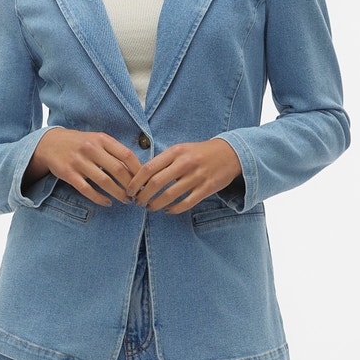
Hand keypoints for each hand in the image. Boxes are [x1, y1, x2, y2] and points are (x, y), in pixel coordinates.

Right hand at [24, 128, 141, 205]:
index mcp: (102, 139)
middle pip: (118, 170)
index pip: (127, 155)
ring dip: (118, 194)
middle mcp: (91, 149)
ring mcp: (79, 162)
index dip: (138, 170)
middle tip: (137, 194)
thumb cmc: (80, 143)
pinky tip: (108, 202)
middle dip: (130, 185)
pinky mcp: (69, 174)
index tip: (144, 180)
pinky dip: (100, 198)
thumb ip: (114, 150)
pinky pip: (87, 190)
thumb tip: (137, 168)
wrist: (50, 143)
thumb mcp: (97, 139)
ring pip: (104, 182)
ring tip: (126, 200)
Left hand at [128, 138, 243, 213]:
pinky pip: (186, 203)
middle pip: (156, 183)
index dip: (136, 182)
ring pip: (169, 196)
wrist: (230, 153)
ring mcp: (197, 177)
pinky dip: (173, 210)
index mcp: (176, 152)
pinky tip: (167, 210)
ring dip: (156, 205)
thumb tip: (142, 177)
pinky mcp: (207, 188)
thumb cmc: (200, 153)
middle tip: (137, 202)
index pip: (149, 168)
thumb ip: (164, 161)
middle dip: (143, 196)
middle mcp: (185, 163)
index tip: (129, 190)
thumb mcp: (181, 149)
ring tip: (150, 208)